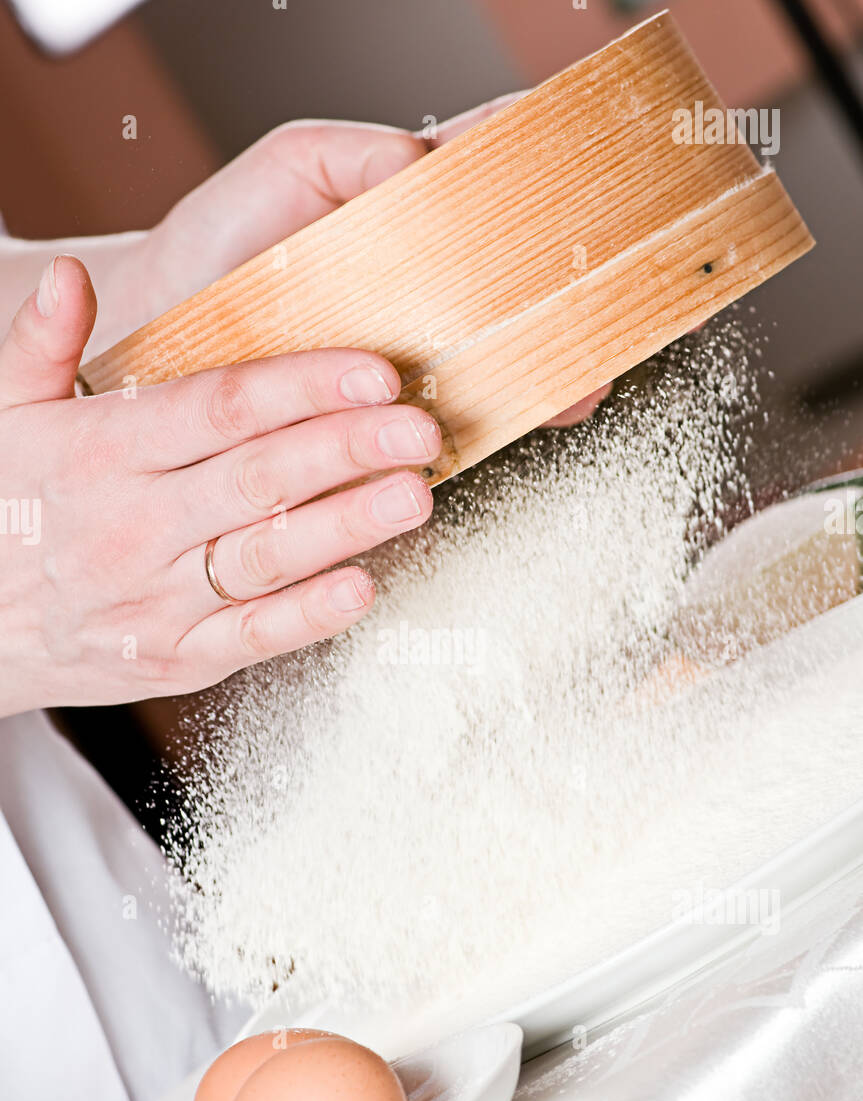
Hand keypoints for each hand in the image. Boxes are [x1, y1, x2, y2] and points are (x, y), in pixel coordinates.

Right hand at [0, 257, 438, 717]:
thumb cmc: (5, 510)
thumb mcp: (4, 418)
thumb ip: (38, 344)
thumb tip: (69, 277)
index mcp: (101, 452)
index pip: (218, 408)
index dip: (302, 386)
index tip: (373, 371)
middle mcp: (135, 524)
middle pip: (258, 477)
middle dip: (346, 448)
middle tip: (419, 427)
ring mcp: (158, 598)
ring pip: (267, 555)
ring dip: (347, 526)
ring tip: (414, 496)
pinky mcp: (178, 658)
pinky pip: (251, 636)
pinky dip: (307, 616)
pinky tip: (362, 588)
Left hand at [107, 114, 610, 424]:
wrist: (154, 332)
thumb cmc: (217, 243)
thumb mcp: (287, 170)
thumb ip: (355, 155)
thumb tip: (425, 158)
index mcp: (405, 218)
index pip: (496, 184)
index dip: (556, 173)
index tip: (612, 165)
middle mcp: (418, 291)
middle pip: (520, 285)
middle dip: (576, 286)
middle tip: (620, 282)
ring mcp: (405, 356)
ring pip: (500, 358)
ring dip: (553, 360)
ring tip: (587, 362)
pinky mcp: (381, 415)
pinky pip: (451, 418)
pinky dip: (500, 415)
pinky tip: (538, 408)